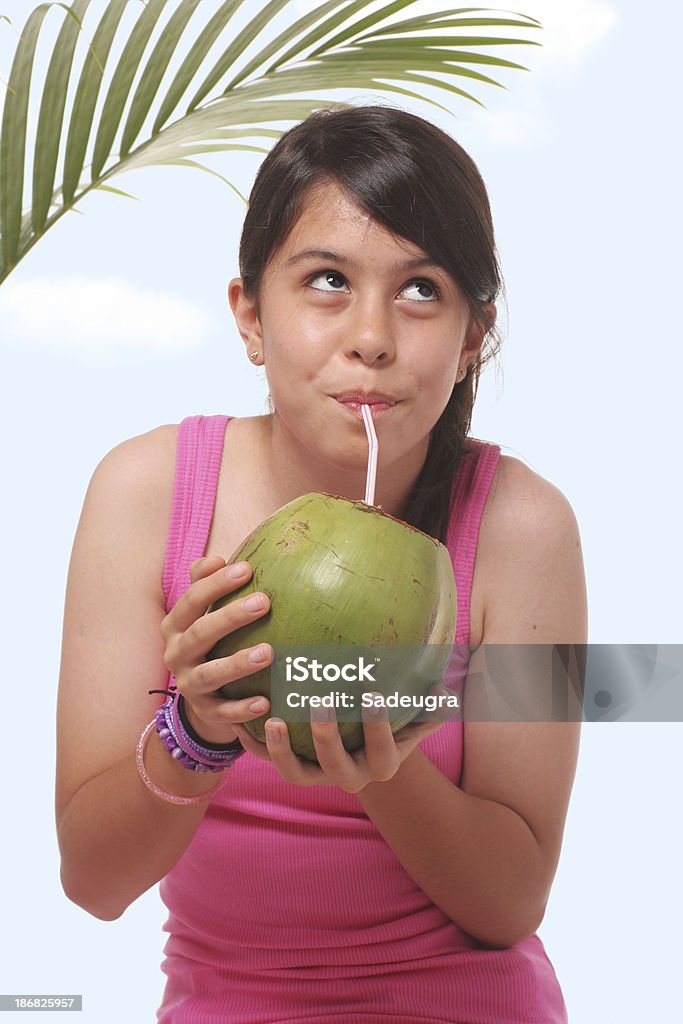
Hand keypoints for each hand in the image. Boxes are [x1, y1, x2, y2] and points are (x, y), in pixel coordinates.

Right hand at [160, 555, 272, 743]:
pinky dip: (242, 709)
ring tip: (269, 652)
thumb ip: (204, 583)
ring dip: (237, 664)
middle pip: (199, 633)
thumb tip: (217, 559)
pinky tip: (266, 702)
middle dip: (230, 617)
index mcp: (175, 625)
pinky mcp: (205, 712)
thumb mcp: (201, 612)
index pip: (192, 600)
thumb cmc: (210, 640)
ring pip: (209, 675)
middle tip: (264, 602)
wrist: (203, 695)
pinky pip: (222, 712)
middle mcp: (176, 654)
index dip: (216, 584)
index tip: (246, 569)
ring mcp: (189, 685)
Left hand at [230, 686, 449, 792]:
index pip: (383, 748)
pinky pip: (265, 761)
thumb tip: (445, 687)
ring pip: (295, 773)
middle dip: (326, 736)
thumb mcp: (416, 719)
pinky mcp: (291, 766)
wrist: (368, 752)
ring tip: (271, 719)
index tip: (372, 693)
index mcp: (382, 765)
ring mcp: (316, 775)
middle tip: (319, 701)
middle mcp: (348, 776)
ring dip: (281, 750)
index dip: (377, 726)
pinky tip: (238, 718)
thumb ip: (431, 706)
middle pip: (335, 765)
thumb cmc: (396, 725)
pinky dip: (251, 743)